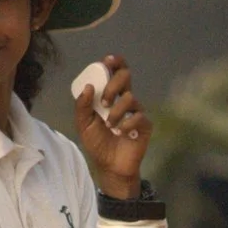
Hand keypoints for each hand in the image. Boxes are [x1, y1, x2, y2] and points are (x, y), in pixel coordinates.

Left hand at [74, 54, 151, 197]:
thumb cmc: (97, 144)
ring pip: (130, 97)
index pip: (115, 72)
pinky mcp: (145, 124)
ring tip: (110, 126)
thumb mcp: (84, 125)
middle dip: (113, 85)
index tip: (107, 61)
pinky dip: (126, 124)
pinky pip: (138, 116)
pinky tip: (121, 133)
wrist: (109, 166)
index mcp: (110, 96)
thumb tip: (87, 87)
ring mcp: (136, 111)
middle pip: (126, 76)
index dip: (114, 63)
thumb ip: (82, 106)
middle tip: (104, 101)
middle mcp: (124, 99)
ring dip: (116, 112)